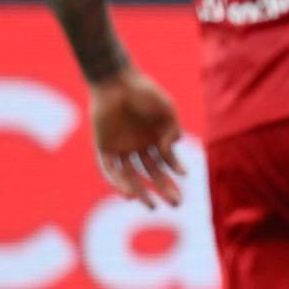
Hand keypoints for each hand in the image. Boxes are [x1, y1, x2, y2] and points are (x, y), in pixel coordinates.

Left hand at [89, 67, 186, 208]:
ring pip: (131, 176)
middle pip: (152, 172)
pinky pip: (110, 169)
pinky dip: (119, 182)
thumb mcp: (166, 109)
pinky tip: (130, 194)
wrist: (116, 81)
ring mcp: (121, 148)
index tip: (184, 177)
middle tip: (176, 204)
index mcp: (154, 137)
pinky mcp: (104, 147)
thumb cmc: (144, 92)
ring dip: (141, 192)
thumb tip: (170, 150)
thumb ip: (171, 130)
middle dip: (164, 188)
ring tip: (152, 206)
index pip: (166, 160)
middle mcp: (138, 145)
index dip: (176, 169)